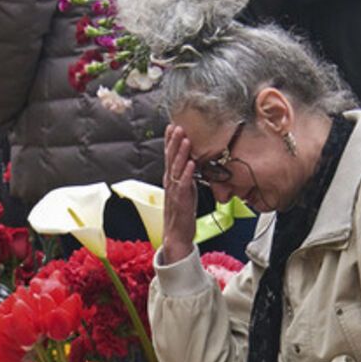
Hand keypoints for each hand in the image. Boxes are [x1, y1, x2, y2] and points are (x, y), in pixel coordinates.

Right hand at [161, 124, 198, 263]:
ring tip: (185, 140)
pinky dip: (186, 173)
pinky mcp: (181, 200)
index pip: (169, 156)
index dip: (170, 141)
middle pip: (170, 159)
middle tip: (178, 127)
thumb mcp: (184, 190)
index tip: (172, 126)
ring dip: (180, 153)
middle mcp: (170, 183)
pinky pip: (183, 184)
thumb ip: (186, 176)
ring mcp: (174, 191)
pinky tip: (190, 163)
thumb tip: (191, 162)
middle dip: (174, 142)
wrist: (176, 235)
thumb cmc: (181, 213)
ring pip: (176, 169)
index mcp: (171, 180)